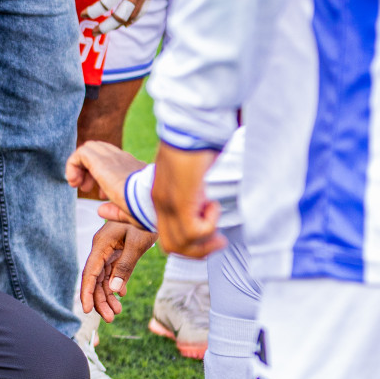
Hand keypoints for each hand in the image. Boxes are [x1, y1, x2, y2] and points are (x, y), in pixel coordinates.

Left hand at [66, 140, 146, 204]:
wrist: (150, 199)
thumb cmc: (147, 208)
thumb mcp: (130, 213)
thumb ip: (115, 211)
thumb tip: (100, 210)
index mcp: (132, 169)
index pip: (113, 161)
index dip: (102, 176)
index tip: (101, 195)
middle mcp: (123, 160)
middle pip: (100, 151)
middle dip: (89, 169)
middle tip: (87, 188)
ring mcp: (112, 158)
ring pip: (90, 148)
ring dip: (80, 166)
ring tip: (78, 184)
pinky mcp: (101, 161)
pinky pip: (81, 153)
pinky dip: (72, 165)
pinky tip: (74, 182)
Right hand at [81, 220, 157, 321]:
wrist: (152, 206)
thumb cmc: (144, 220)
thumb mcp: (137, 243)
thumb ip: (125, 266)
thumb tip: (114, 289)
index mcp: (102, 244)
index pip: (90, 272)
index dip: (87, 292)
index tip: (87, 310)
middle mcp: (102, 248)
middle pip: (96, 279)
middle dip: (100, 299)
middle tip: (110, 318)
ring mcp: (109, 250)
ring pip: (104, 277)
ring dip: (108, 295)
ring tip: (117, 312)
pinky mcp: (118, 251)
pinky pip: (113, 272)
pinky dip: (116, 284)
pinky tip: (121, 295)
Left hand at [94, 0, 168, 31]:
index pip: (106, 4)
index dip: (93, 11)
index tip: (82, 13)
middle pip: (121, 17)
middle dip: (106, 27)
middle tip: (94, 32)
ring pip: (133, 16)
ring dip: (119, 24)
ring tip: (107, 28)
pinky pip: (142, 10)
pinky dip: (133, 18)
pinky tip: (125, 22)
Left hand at [152, 143, 224, 257]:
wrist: (191, 128)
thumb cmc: (197, 145)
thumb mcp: (192, 174)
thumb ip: (194, 191)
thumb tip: (208, 201)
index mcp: (161, 198)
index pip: (168, 236)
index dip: (190, 244)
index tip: (213, 237)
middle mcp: (161, 204)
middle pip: (172, 247)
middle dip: (198, 250)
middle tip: (218, 238)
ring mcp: (168, 204)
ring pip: (180, 244)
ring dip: (204, 239)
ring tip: (216, 217)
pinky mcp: (180, 200)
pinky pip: (193, 231)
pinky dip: (208, 225)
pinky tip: (213, 205)